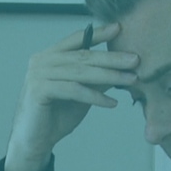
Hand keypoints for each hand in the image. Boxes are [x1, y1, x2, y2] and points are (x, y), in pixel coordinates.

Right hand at [4, 23, 139, 170]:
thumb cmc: (56, 117)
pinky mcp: (39, 90)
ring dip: (108, 76)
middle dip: (111, 58)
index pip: (77, 40)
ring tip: (130, 79)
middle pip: (83, 56)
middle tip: (135, 59)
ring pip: (80, 72)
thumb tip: (121, 68)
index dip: (98, 33)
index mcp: (50, 57)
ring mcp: (38, 74)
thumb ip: (96, 80)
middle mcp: (42, 60)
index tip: (119, 28)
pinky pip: (73, 90)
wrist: (35, 141)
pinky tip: (111, 103)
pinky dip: (94, 96)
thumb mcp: (82, 95)